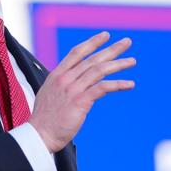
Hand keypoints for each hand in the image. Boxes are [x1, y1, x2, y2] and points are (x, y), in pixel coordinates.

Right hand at [28, 32, 134, 152]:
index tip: (105, 36)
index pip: (77, 53)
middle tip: (127, 42)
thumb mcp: (48, 95)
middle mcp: (65, 79)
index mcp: (56, 75)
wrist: (39, 135)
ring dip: (118, 64)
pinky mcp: (81, 101)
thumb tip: (70, 84)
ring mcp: (73, 89)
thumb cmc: (44, 121)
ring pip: (99, 70)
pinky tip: (130, 84)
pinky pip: (103, 88)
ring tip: (132, 61)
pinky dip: (118, 84)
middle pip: (92, 58)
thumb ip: (60, 86)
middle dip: (111, 49)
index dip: (92, 42)